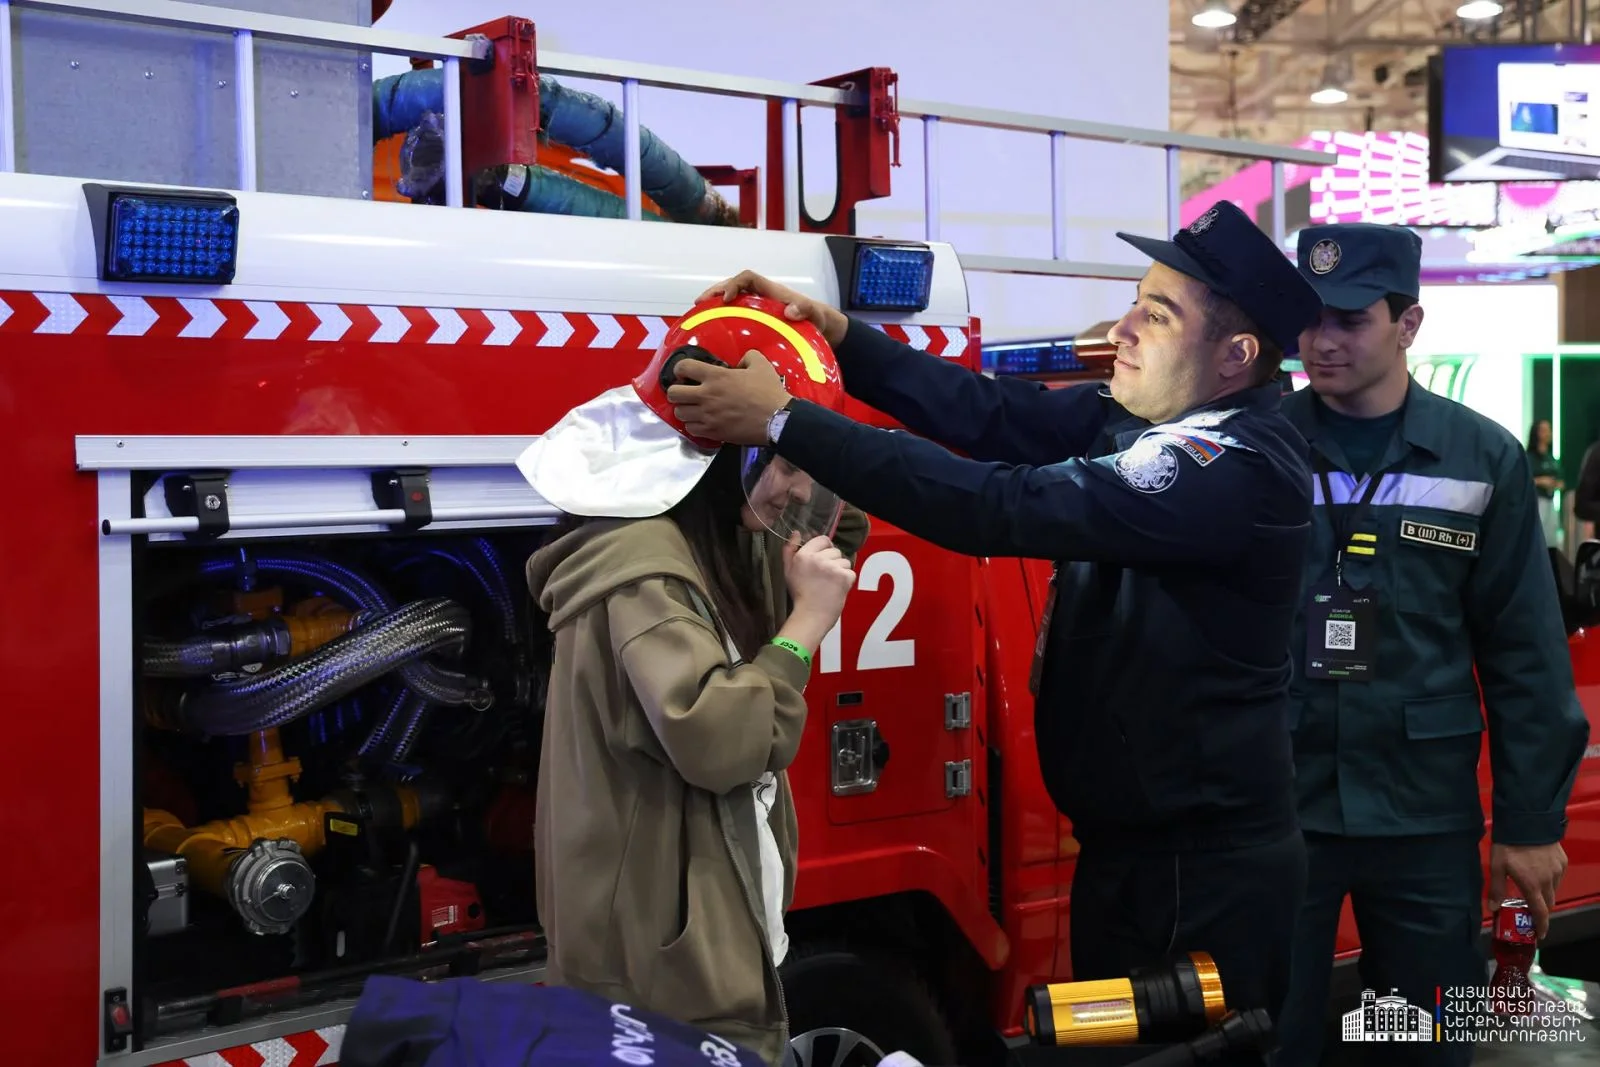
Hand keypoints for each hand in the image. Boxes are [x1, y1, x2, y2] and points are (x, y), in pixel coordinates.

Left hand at [667, 351, 790, 446]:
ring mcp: (707, 416)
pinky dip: (693, 425)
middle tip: (685, 391)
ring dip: (684, 409)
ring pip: (679, 413)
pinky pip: (690, 429)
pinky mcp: (712, 431)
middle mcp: (706, 396)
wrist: (777, 419)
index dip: (680, 368)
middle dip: (676, 391)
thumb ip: (747, 356)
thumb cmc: (768, 392)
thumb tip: (739, 362)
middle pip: (673, 393)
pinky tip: (701, 421)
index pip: (683, 367)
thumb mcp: (760, 364)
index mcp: (716, 376)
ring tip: (693, 408)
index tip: (685, 372)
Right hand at [698, 270, 849, 347]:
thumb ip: (805, 310)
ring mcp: (758, 309)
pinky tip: (712, 332)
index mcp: (771, 292)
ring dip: (714, 303)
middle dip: (715, 291)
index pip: (748, 277)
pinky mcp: (756, 321)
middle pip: (733, 286)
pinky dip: (722, 318)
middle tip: (699, 303)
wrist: (823, 330)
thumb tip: (789, 311)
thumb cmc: (818, 320)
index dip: (734, 284)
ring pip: (732, 299)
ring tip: (698, 314)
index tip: (726, 298)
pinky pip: (735, 315)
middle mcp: (761, 297)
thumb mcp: (815, 315)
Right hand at [783, 535, 855, 628]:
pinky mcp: (844, 577)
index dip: (825, 548)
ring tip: (831, 584)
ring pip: (845, 561)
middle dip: (833, 561)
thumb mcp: (788, 570)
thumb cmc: (799, 594)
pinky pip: (851, 572)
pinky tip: (837, 589)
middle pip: (835, 550)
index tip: (823, 560)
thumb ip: (790, 550)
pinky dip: (847, 581)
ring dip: (841, 571)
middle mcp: (818, 559)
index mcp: (804, 555)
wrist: (810, 616)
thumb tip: (796, 533)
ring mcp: (832, 567)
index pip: (823, 539)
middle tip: (825, 576)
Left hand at [1489, 842, 1566, 939]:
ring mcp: (1557, 870)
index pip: (1540, 912)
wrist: (1527, 821)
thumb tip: (1493, 908)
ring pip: (1554, 889)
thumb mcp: (1497, 866)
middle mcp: (1549, 881)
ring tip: (1531, 886)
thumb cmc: (1509, 844)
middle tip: (1529, 908)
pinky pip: (1557, 876)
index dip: (1541, 926)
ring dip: (1545, 893)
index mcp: (1532, 885)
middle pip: (1548, 902)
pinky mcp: (1562, 860)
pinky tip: (1538, 871)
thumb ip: (1496, 888)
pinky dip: (1550, 879)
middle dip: (1541, 908)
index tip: (1539, 934)